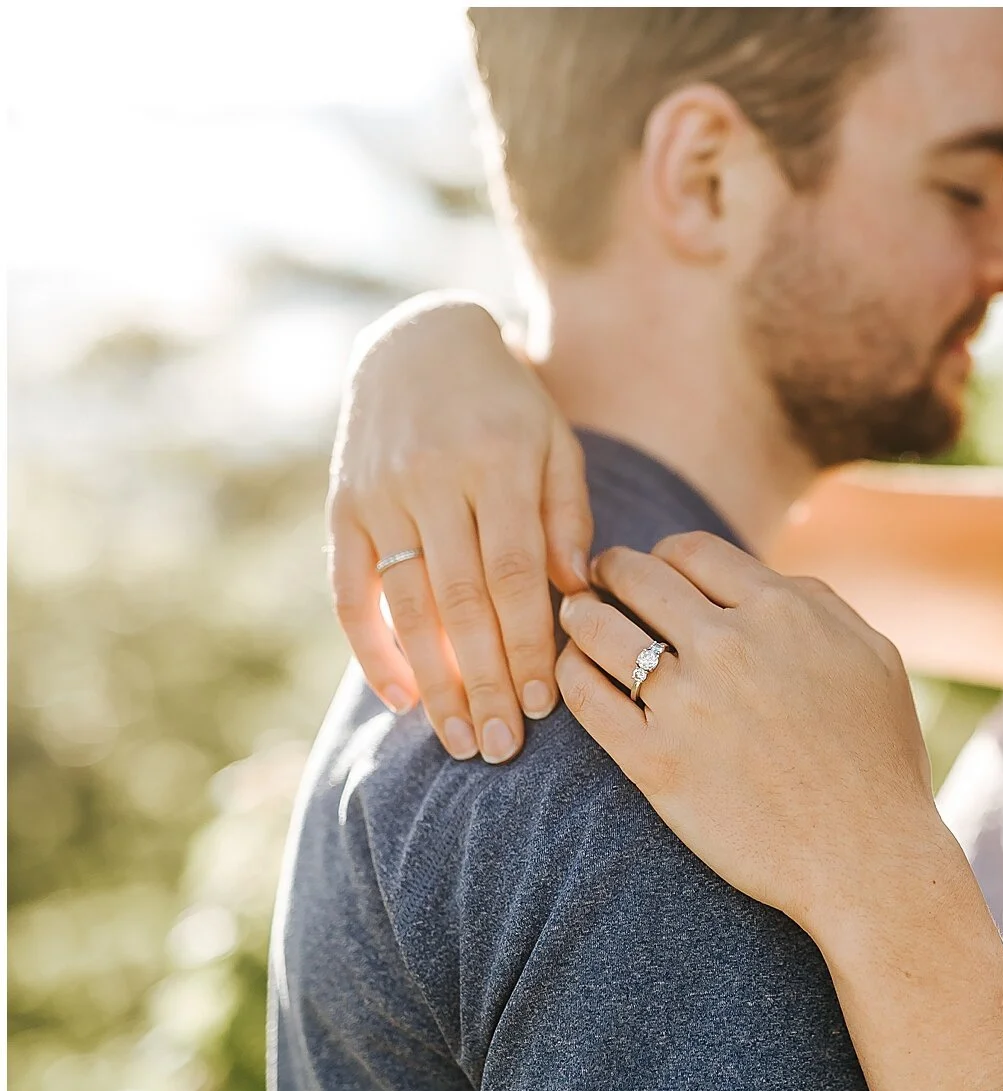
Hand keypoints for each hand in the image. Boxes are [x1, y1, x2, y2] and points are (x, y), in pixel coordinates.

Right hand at [327, 294, 593, 762]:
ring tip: (459, 738)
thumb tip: (573, 595)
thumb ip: (567, 515)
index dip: (528, 644)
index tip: (543, 707)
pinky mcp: (341, 505)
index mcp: (499, 463)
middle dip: (483, 682)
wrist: (419, 342)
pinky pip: (350, 590)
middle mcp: (434, 479)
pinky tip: (400, 697)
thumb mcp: (555, 441)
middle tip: (500, 748)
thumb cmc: (508, 405)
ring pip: (407, 606)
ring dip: (433, 681)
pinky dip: (371, 648)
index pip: (516, 574)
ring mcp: (380, 493)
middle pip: (461, 602)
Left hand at [553, 531, 944, 932]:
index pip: (691, 550)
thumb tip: (769, 580)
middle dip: (610, 572)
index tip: (651, 571)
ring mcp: (688, 703)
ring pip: (600, 628)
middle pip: (637, 577)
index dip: (662, 555)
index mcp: (784, 611)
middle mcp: (730, 645)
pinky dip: (570, 673)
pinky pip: (586, 695)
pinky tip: (575, 673)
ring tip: (577, 619)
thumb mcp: (874, 657)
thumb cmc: (880, 761)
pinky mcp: (655, 761)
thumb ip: (820, 604)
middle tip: (597, 582)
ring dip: (580, 615)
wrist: (867, 857)